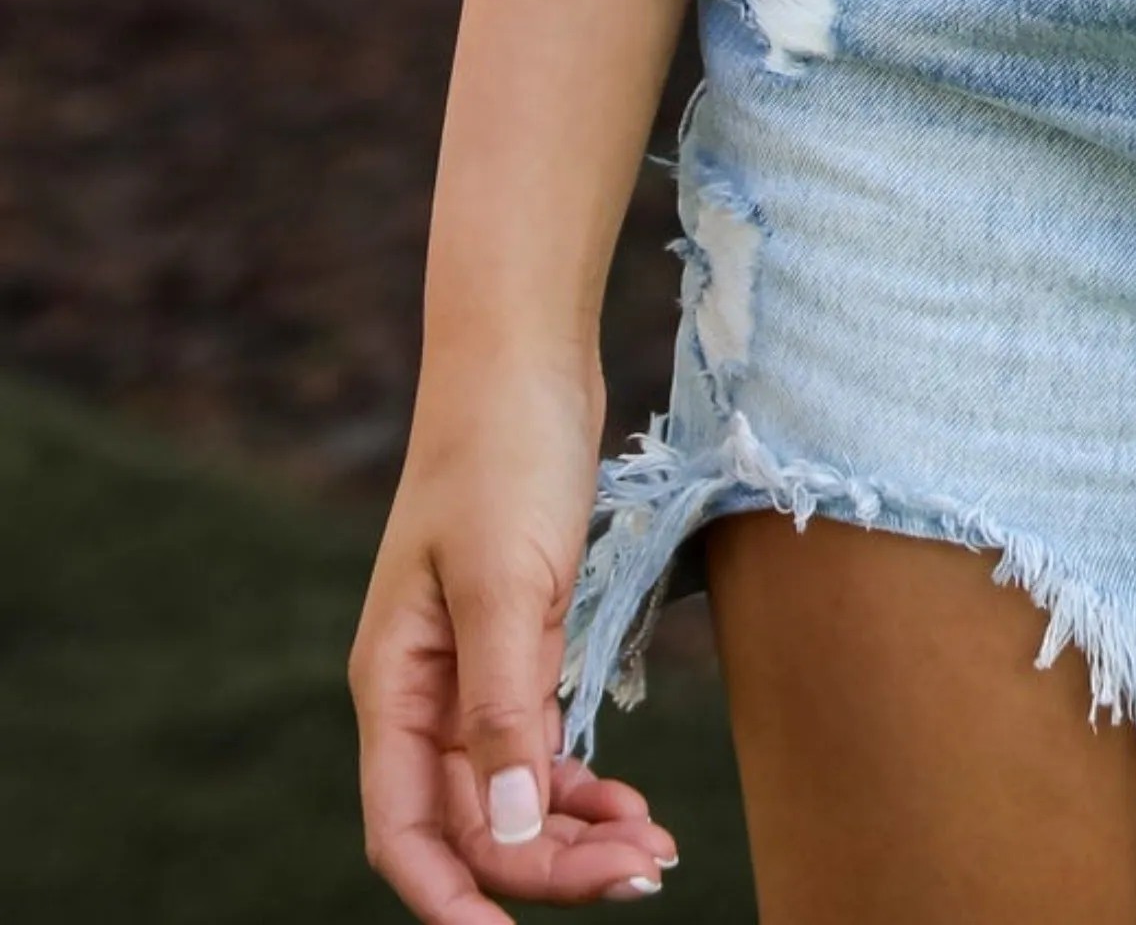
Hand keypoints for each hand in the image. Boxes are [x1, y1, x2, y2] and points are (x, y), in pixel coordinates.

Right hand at [351, 360, 678, 915]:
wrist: (525, 354)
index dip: (452, 897)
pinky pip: (538, 743)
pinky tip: (629, 800)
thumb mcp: (505, 580)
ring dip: (573, 830)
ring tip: (654, 849)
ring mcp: (469, 670)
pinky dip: (580, 781)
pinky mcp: (517, 642)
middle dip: (547, 863)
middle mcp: (421, 693)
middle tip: (644, 872)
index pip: (407, 833)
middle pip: (472, 820)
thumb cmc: (500, 451)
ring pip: (510, 790)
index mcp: (392, 686)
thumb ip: (502, 705)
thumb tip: (503, 824)